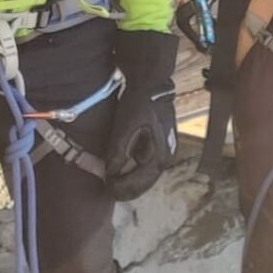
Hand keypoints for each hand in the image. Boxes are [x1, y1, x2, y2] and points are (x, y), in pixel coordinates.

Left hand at [104, 29, 178, 202]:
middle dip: (127, 189)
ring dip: (130, 182)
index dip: (122, 188)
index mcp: (159, 155)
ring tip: (112, 184)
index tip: (107, 188)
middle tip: (108, 191)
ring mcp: (164, 151)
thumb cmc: (139, 101)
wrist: (152, 81)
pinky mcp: (160, 144)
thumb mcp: (126, 124)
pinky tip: (121, 170)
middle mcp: (166, 158)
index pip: (140, 182)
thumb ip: (118, 149)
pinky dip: (134, 171)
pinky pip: (146, 165)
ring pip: (146, 176)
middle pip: (145, 183)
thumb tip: (111, 171)